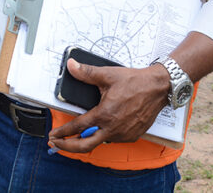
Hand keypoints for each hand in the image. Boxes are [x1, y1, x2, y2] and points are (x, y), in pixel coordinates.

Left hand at [47, 59, 169, 152]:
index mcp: (104, 114)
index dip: (62, 132)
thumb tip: (71, 66)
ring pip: (100, 142)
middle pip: (85, 145)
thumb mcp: (107, 75)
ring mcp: (123, 134)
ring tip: (76, 136)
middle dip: (68, 147)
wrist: (158, 88)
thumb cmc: (135, 82)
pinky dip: (103, 136)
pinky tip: (98, 130)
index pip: (77, 128)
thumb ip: (86, 73)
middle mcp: (113, 128)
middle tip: (57, 144)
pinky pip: (113, 139)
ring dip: (87, 140)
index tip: (53, 135)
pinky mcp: (132, 136)